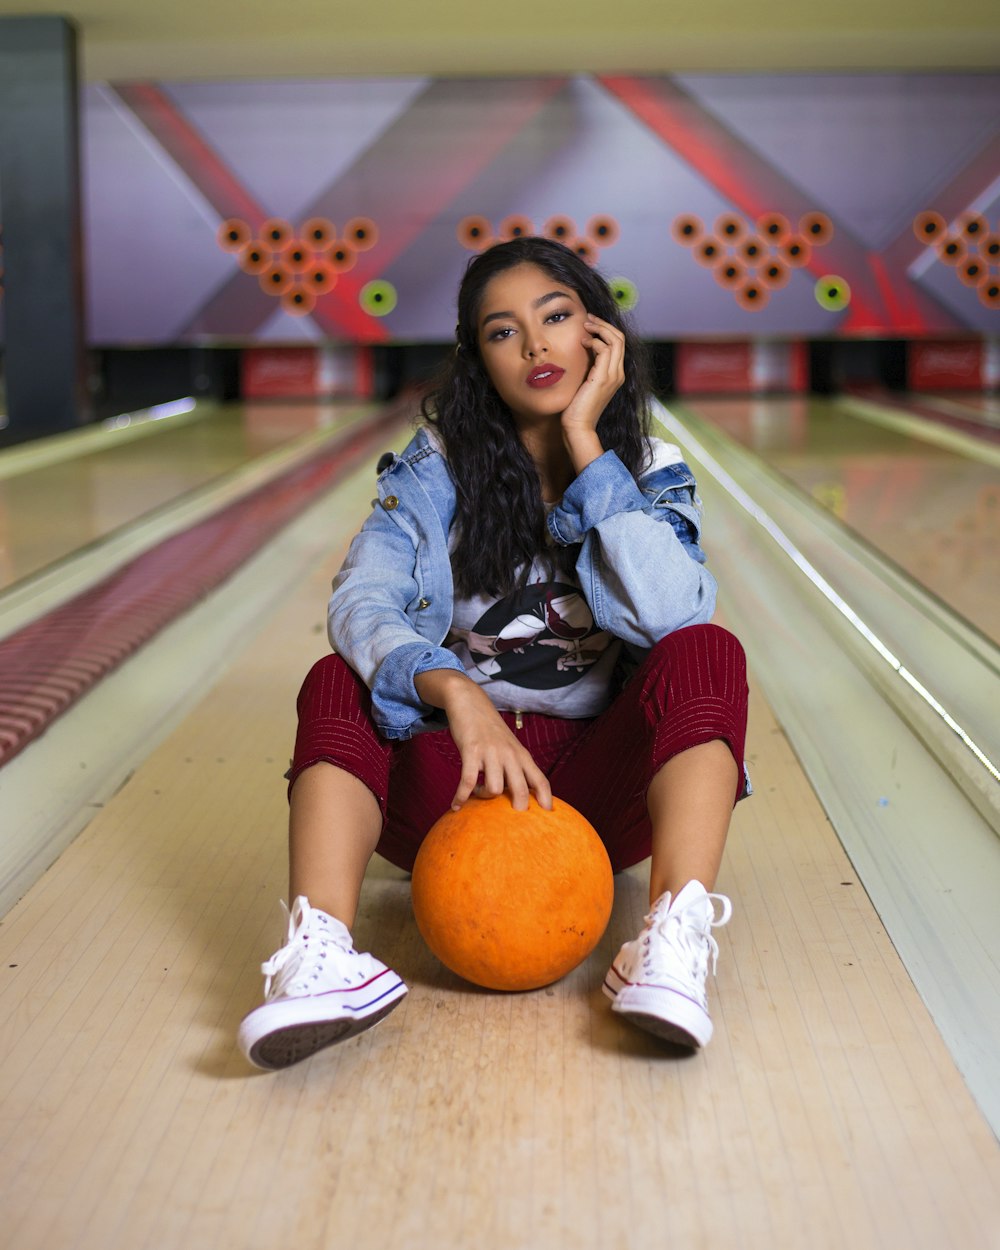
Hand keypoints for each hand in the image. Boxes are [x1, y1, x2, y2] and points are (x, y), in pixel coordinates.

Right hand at [417, 673, 551, 811]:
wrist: (470, 703)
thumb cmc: (490, 730)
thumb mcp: (510, 746)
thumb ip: (517, 767)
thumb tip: (521, 795)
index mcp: (521, 755)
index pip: (540, 780)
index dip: (546, 799)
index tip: (547, 815)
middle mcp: (510, 755)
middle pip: (521, 789)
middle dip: (517, 808)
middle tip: (506, 818)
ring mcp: (491, 753)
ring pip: (495, 789)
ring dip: (484, 798)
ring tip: (477, 793)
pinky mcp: (471, 751)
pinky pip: (467, 781)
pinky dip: (461, 797)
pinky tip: (456, 805)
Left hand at [560, 314, 625, 438]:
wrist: (578, 426)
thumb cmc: (576, 407)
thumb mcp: (584, 381)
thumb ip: (588, 366)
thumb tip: (582, 348)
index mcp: (615, 374)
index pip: (618, 344)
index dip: (606, 329)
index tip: (590, 324)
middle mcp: (618, 374)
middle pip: (620, 338)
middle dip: (604, 324)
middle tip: (588, 318)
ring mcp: (613, 376)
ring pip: (615, 340)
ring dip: (600, 328)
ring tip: (585, 325)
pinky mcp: (603, 378)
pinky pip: (605, 349)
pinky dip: (595, 341)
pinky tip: (583, 342)